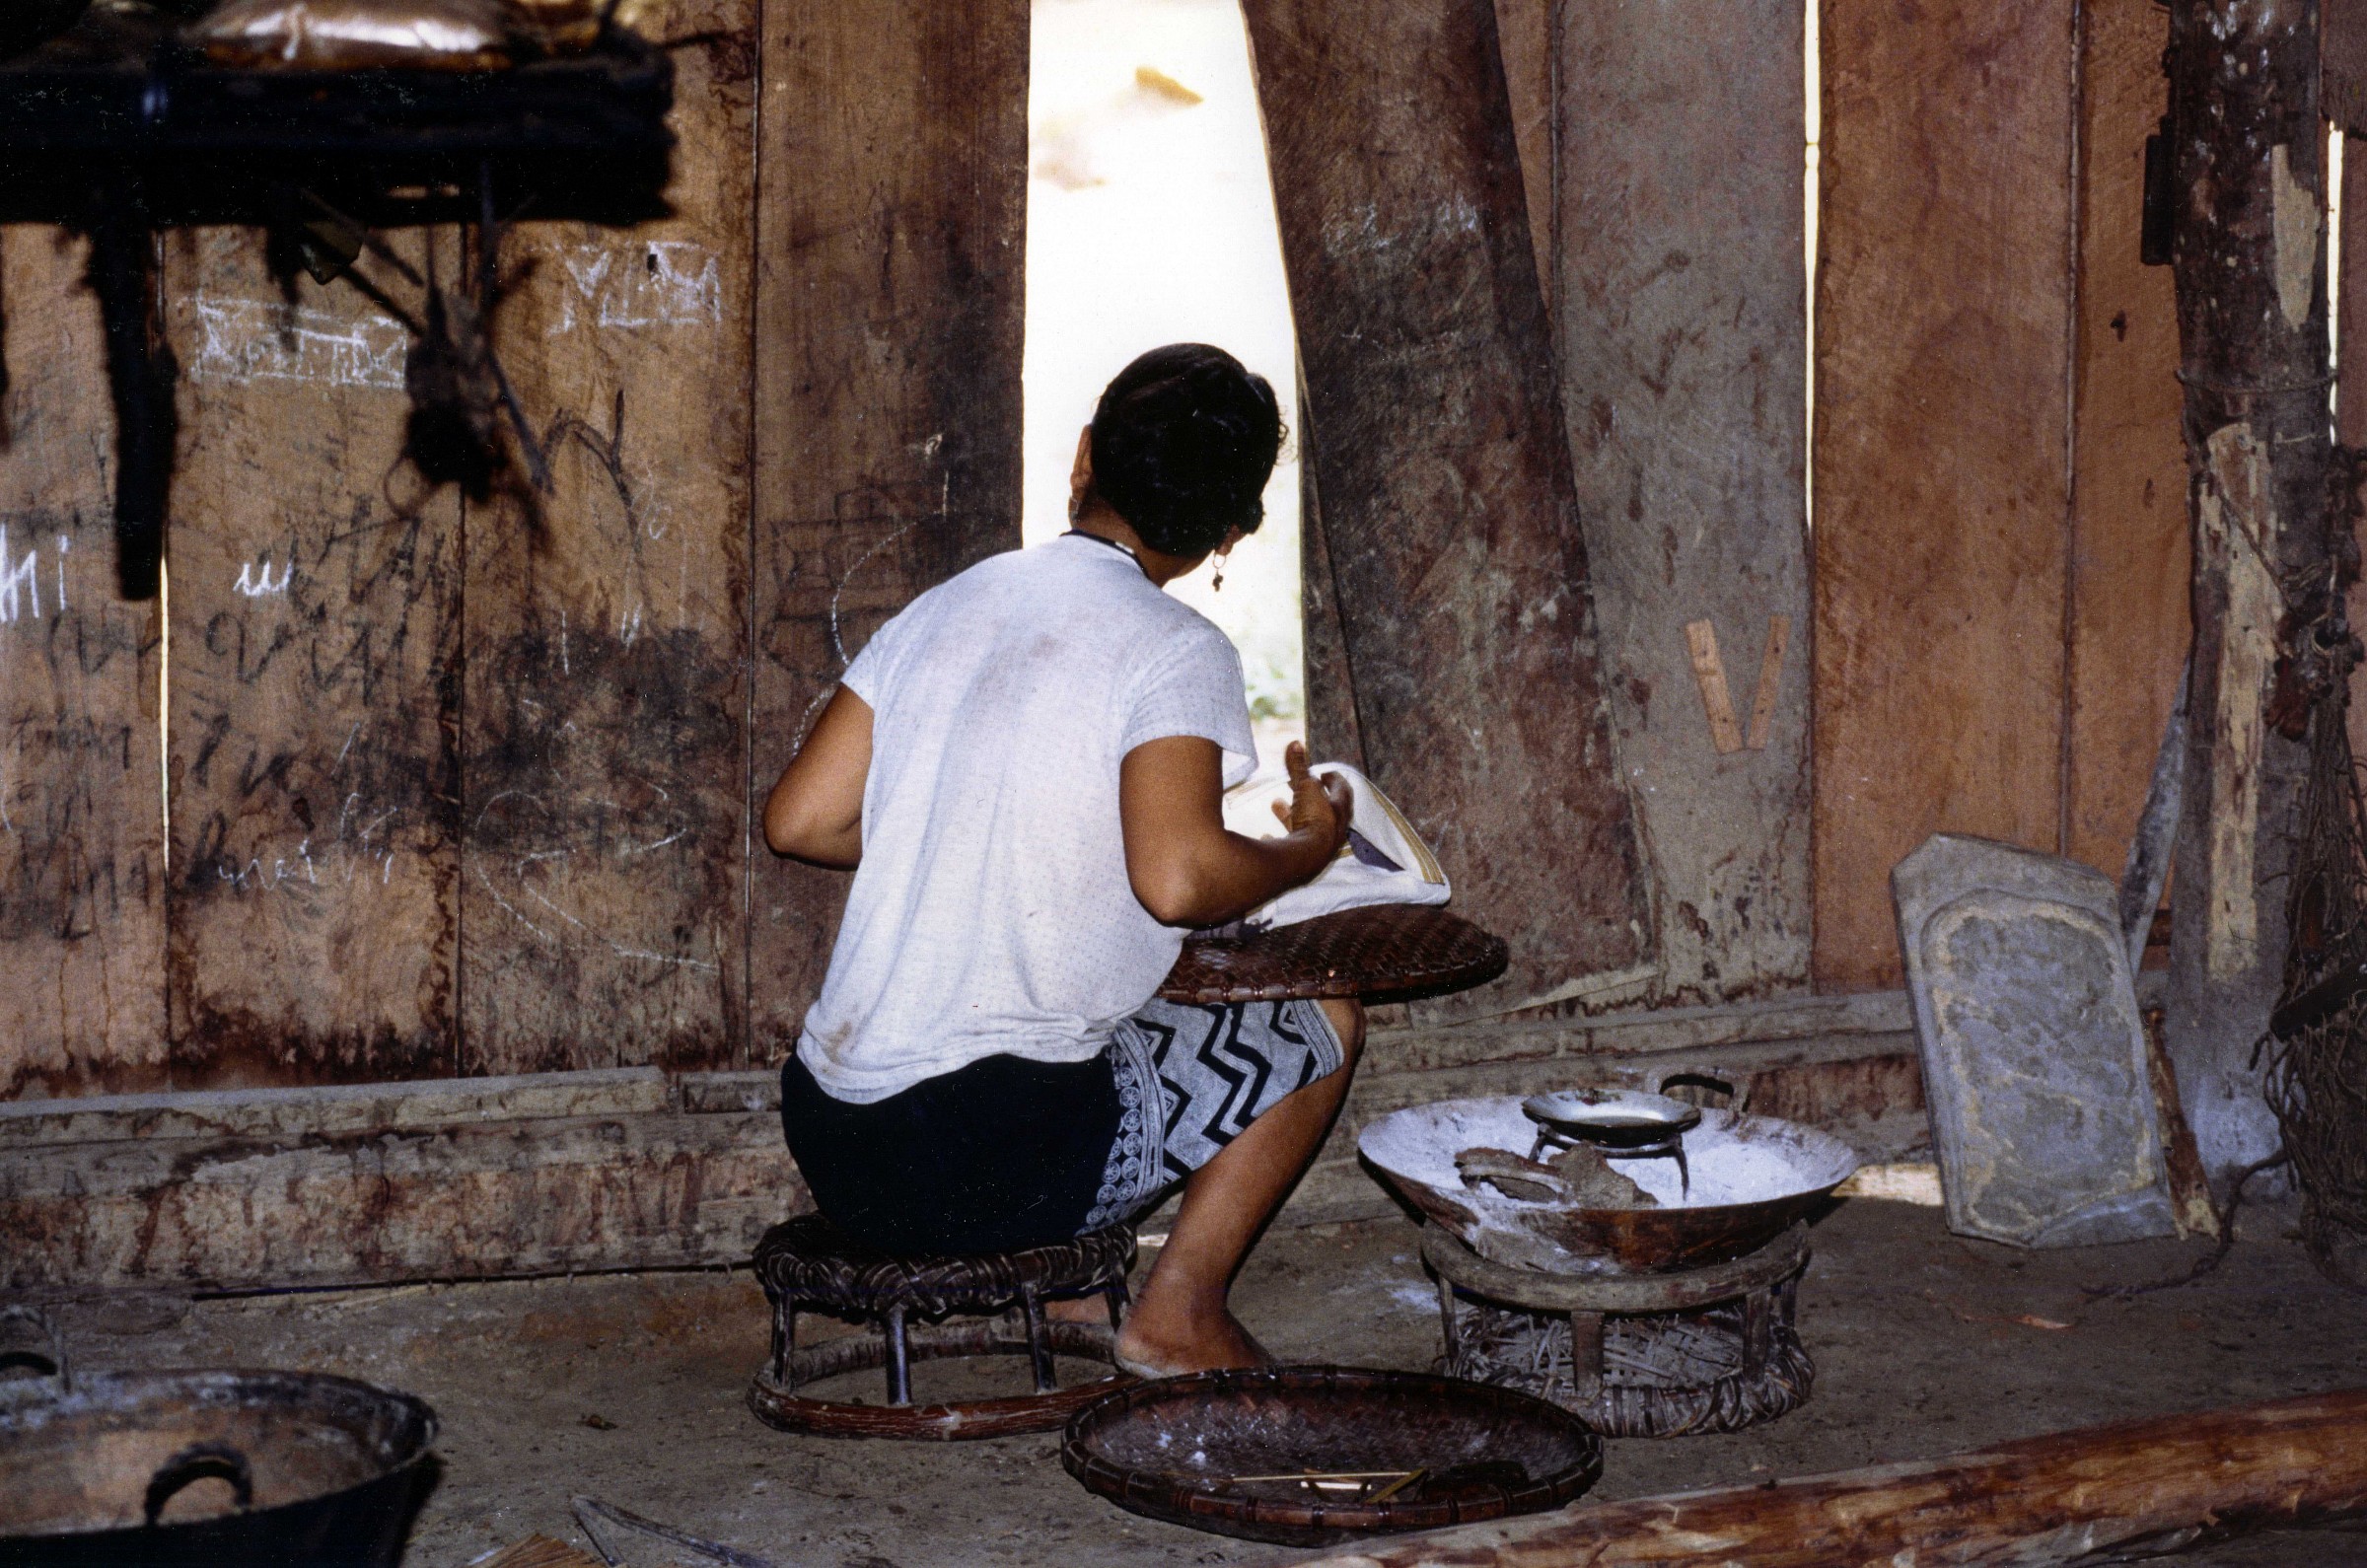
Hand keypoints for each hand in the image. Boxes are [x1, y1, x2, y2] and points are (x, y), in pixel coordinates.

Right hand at [1271, 741, 1351, 870]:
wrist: (1307, 858)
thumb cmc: (1312, 818)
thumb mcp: (1304, 787)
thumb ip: (1299, 767)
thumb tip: (1295, 743)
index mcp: (1339, 810)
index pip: (1342, 790)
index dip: (1333, 779)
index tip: (1324, 773)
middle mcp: (1334, 828)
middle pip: (1325, 808)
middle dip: (1312, 796)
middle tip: (1301, 785)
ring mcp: (1320, 844)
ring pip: (1307, 825)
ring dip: (1293, 813)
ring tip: (1276, 803)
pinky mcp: (1304, 857)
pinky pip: (1292, 843)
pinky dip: (1281, 835)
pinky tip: (1267, 833)